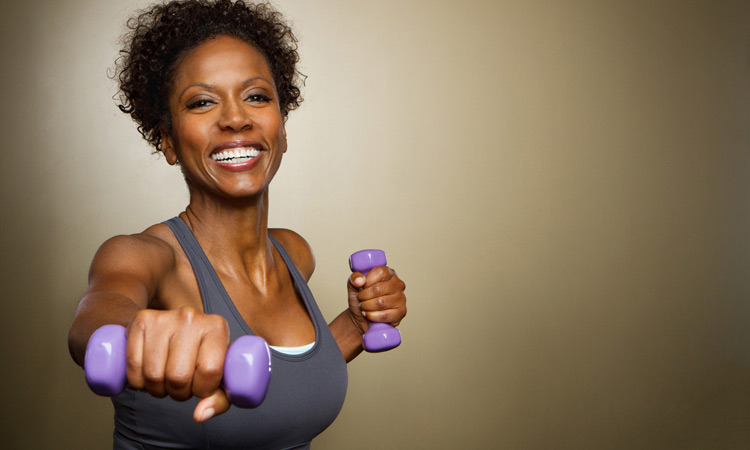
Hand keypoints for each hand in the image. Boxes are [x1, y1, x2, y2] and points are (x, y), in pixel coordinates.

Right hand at [125, 306, 230, 421]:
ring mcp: (164, 318)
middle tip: (180, 386)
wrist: (178, 323)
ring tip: (165, 380)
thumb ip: (219, 399)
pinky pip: (133, 365)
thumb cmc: (201, 352)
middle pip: (178, 376)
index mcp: (216, 327)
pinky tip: (148, 376)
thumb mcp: (220, 372)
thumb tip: (200, 415)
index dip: (202, 389)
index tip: (200, 386)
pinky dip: (138, 381)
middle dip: (178, 392)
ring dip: (157, 389)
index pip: (209, 371)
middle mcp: (190, 318)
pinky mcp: (141, 321)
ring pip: (153, 374)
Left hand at [347, 265, 406, 334]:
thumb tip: (360, 280)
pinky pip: (385, 315)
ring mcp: (401, 298)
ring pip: (381, 302)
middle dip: (364, 296)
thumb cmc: (361, 299)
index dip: (368, 281)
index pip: (380, 272)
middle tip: (360, 298)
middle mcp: (398, 284)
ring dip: (367, 306)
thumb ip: (354, 278)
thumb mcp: (354, 285)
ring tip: (364, 306)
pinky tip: (369, 314)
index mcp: (389, 273)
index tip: (362, 287)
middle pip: (379, 288)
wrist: (361, 317)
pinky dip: (372, 316)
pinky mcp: (401, 312)